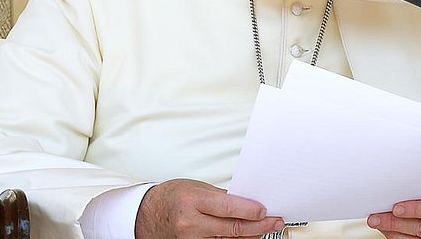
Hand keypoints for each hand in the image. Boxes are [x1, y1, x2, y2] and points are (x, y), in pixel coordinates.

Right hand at [135, 178, 284, 237]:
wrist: (145, 215)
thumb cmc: (169, 198)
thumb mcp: (195, 188)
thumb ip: (220, 197)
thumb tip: (246, 202)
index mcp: (192, 201)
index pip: (229, 208)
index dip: (252, 211)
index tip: (266, 210)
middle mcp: (191, 224)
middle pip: (233, 228)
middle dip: (259, 225)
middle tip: (275, 221)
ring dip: (251, 235)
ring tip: (265, 228)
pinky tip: (247, 236)